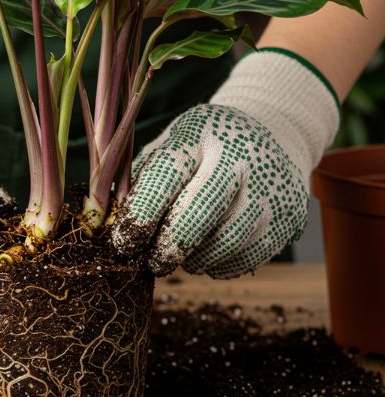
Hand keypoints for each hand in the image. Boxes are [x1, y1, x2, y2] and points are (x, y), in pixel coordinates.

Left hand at [112, 49, 339, 278]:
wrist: (271, 132)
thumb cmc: (200, 148)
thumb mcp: (168, 146)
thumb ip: (139, 182)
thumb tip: (106, 227)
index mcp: (199, 134)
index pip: (165, 177)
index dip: (140, 216)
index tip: (124, 243)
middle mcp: (241, 157)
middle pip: (200, 214)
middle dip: (167, 247)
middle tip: (151, 261)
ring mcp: (271, 187)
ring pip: (225, 243)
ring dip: (194, 259)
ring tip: (180, 253)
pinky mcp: (290, 216)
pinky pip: (248, 258)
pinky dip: (220, 265)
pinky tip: (208, 253)